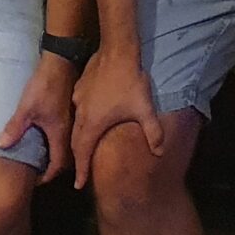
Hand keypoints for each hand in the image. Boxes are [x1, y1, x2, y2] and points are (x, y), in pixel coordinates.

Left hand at [0, 53, 78, 185]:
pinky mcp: (69, 113)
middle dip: (53, 169)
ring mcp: (71, 121)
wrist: (60, 62)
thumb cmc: (44, 86)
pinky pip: (66, 136)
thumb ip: (15, 128)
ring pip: (67, 147)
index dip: (47, 177)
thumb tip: (1, 146)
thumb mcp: (27, 108)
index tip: (36, 181)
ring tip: (42, 159)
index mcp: (61, 134)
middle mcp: (69, 131)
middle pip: (65, 159)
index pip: (57, 165)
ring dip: (56, 156)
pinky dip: (58, 143)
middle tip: (39, 173)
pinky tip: (46, 138)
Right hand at [68, 43, 159, 188]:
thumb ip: (152, 132)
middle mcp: (81, 114)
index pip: (82, 153)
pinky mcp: (80, 87)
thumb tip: (160, 153)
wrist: (117, 50)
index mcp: (93, 123)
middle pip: (75, 141)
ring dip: (78, 138)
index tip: (78, 184)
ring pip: (75, 124)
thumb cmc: (130, 82)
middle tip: (79, 170)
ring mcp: (78, 99)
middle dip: (77, 158)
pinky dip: (81, 119)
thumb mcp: (143, 108)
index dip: (80, 170)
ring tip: (83, 147)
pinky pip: (78, 109)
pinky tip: (90, 116)